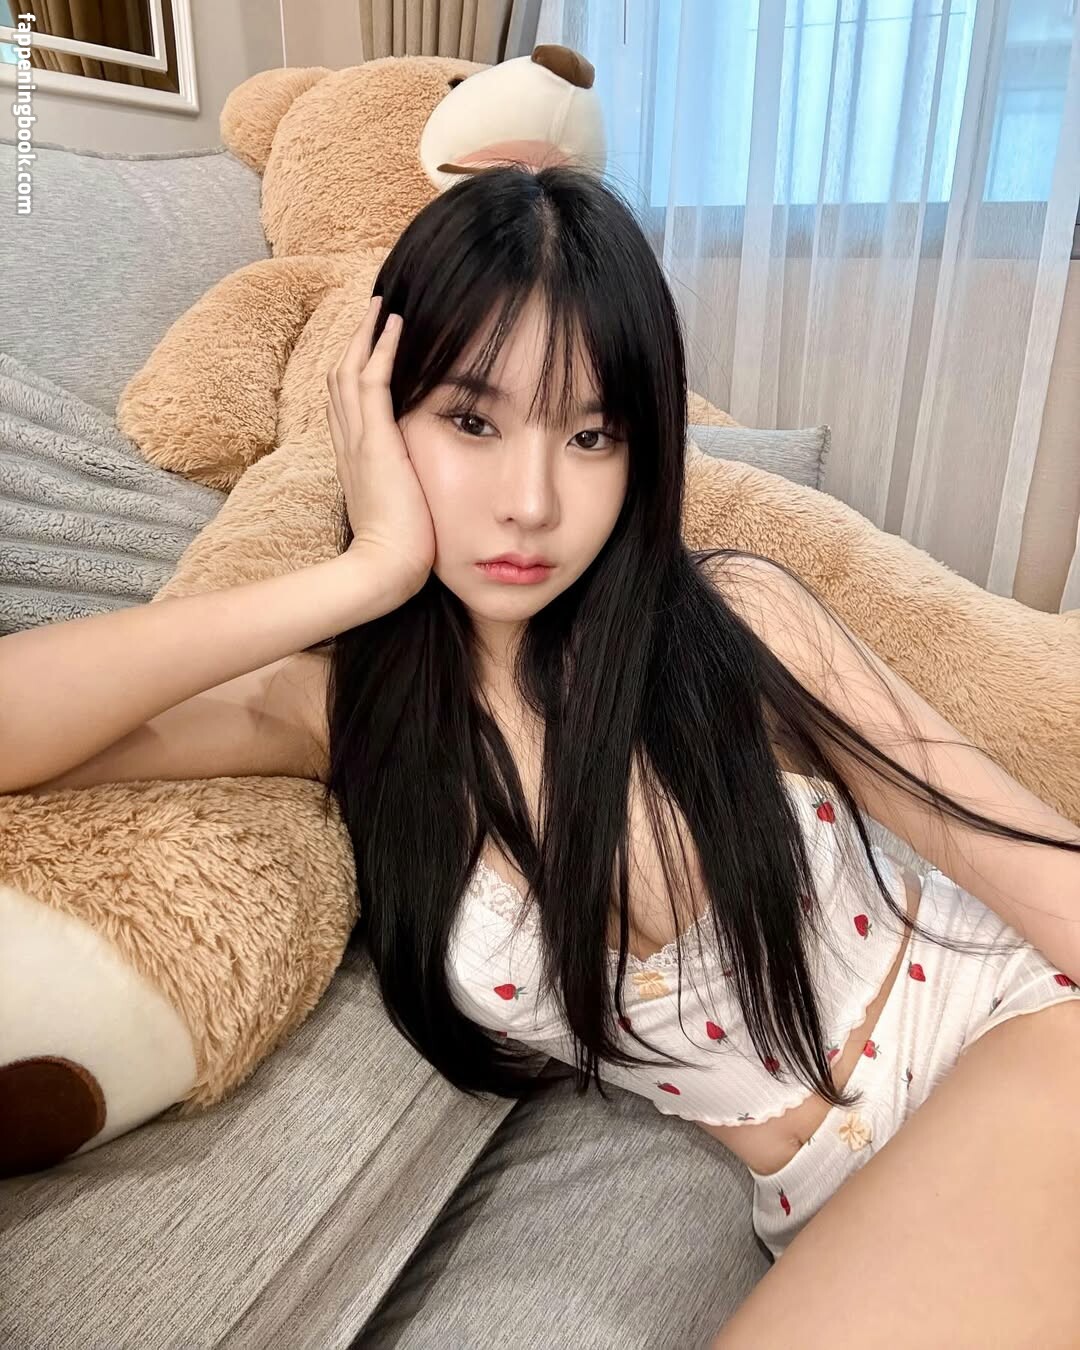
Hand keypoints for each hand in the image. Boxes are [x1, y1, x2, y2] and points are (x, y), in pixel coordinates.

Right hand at [325, 295, 435, 598]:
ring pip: (351, 372)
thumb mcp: (401, 512)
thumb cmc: (400, 552)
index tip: (371, 353)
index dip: (357, 376)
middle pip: (341, 382)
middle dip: (356, 346)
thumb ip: (406, 492)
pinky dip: (382, 349)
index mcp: (356, 463)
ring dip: (366, 336)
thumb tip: (424, 489)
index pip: (349, 408)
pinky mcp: (374, 440)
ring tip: (382, 307)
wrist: (385, 569)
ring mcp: (358, 440)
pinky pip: (372, 380)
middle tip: (372, 315)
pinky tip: (396, 325)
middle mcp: (349, 446)